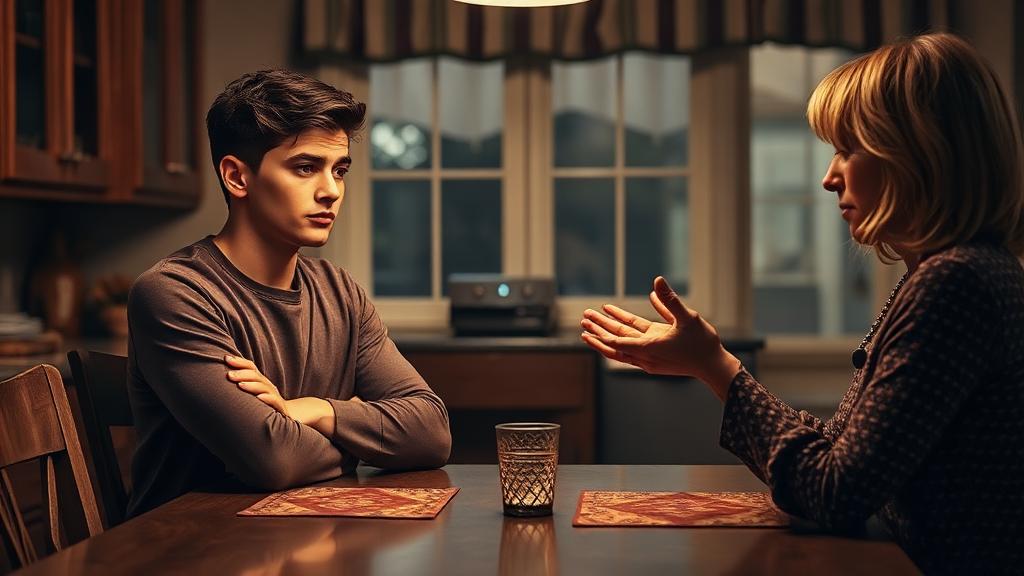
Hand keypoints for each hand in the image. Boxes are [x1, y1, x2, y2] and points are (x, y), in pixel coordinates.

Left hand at [226, 355, 289, 416]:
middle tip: (229, 375)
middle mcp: (267, 385)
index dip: (239, 362)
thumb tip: (222, 375)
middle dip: (242, 374)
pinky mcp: (280, 407)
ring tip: (240, 385)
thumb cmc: (262, 404)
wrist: (284, 416)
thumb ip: (240, 383)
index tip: (226, 359)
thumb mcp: (252, 392)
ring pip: (264, 387)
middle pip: (256, 376)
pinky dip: (267, 399)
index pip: (251, 367)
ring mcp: (274, 395)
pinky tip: (259, 398)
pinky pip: (274, 402)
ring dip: (252, 385)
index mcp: (260, 380)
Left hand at [580, 277, 741, 400]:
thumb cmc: (702, 343)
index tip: (587, 325)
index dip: (601, 332)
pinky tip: (622, 318)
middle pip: (616, 342)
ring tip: (591, 326)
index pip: (617, 342)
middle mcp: (646, 355)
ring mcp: (649, 358)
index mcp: (650, 346)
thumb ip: (670, 300)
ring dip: (607, 335)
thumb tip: (657, 281)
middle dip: (599, 329)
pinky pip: (633, 345)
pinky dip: (624, 336)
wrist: (713, 366)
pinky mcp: (655, 358)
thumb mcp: (687, 318)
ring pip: (622, 345)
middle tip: (584, 318)